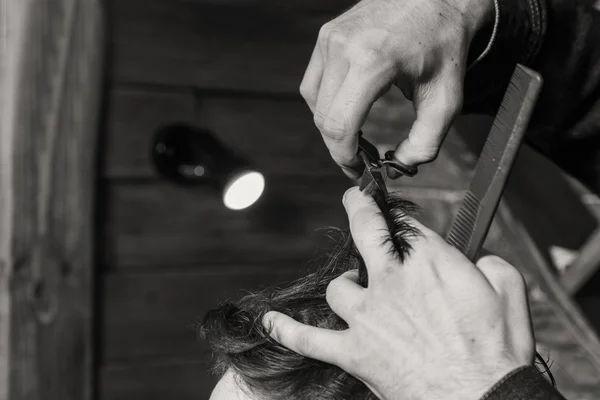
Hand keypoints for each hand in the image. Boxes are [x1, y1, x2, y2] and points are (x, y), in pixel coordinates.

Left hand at [263, 187, 534, 399]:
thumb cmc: (498, 355)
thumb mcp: (510, 295)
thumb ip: (491, 264)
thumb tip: (477, 258)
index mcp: (431, 264)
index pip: (406, 226)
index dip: (401, 220)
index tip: (398, 220)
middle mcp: (393, 282)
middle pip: (365, 232)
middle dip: (358, 209)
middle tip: (355, 200)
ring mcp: (368, 317)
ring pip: (339, 286)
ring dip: (346, 286)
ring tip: (354, 291)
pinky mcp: (354, 352)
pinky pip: (308, 338)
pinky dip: (288, 330)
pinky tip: (270, 322)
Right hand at [301, 0, 493, 177]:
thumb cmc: (444, 44)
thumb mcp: (446, 99)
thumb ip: (425, 143)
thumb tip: (397, 167)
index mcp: (372, 62)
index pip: (339, 124)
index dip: (344, 156)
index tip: (358, 169)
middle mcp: (343, 48)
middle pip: (323, 117)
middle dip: (338, 146)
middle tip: (358, 159)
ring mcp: (330, 38)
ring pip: (313, 100)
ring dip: (330, 124)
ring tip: (354, 136)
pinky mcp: (327, 35)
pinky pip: (314, 80)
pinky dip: (326, 102)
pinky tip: (348, 108)